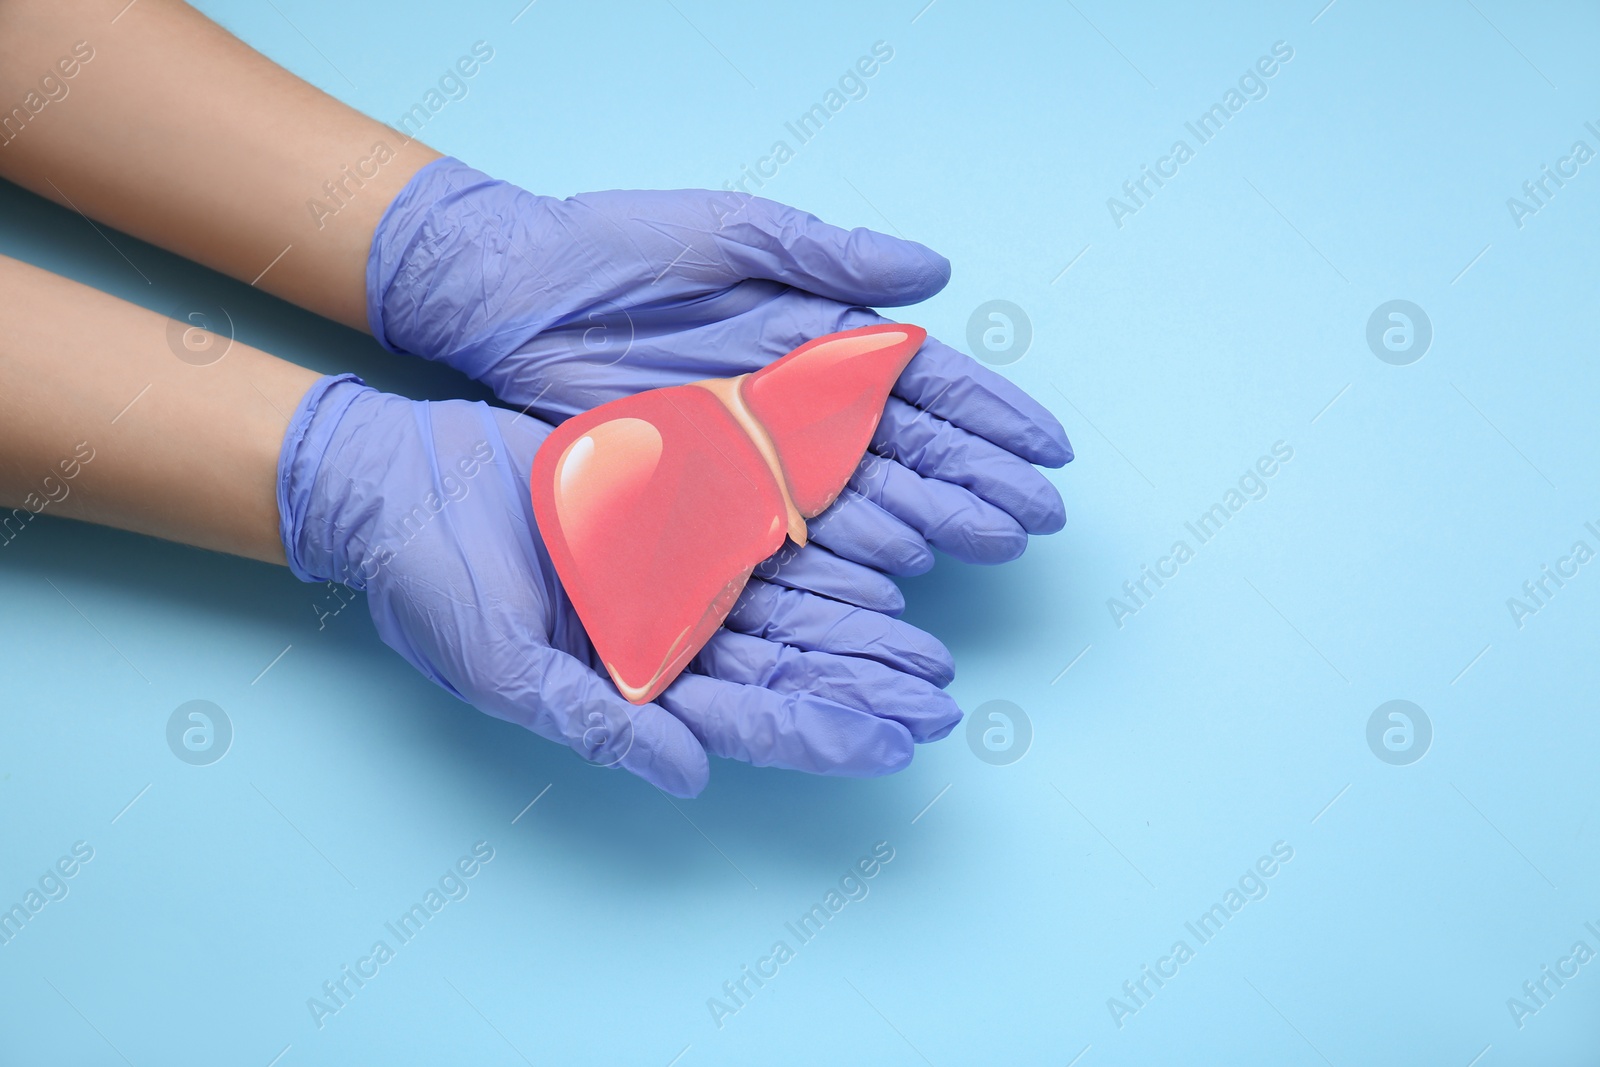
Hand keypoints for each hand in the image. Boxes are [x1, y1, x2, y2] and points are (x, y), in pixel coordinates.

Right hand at [278, 376, 962, 796]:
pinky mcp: (680, 503)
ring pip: (795, 604)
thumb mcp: (500, 667)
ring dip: (866, 627)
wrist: (395, 481)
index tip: (899, 744)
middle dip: (868, 688)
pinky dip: (828, 544)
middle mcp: (671, 633)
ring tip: (933, 649)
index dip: (827, 734)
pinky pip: (768, 526)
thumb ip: (596, 726)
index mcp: (635, 686)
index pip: (751, 720)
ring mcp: (680, 569)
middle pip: (792, 667)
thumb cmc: (430, 584)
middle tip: (943, 699)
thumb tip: (693, 777)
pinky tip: (887, 553)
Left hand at [367, 159, 1071, 575]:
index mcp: (817, 335)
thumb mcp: (729, 233)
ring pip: (867, 492)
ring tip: (991, 545)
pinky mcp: (710, 489)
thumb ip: (830, 255)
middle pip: (912, 448)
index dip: (991, 415)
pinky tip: (900, 565)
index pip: (927, 380)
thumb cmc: (617, 250)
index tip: (1048, 450)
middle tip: (1036, 521)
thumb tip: (935, 273)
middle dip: (979, 482)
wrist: (514, 293)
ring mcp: (760, 450)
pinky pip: (793, 523)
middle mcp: (801, 400)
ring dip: (934, 519)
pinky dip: (850, 544)